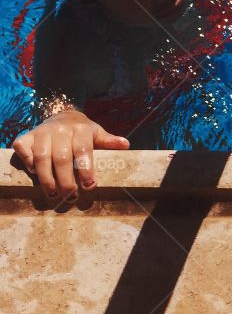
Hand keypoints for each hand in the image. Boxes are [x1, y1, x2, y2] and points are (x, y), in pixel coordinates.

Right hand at [12, 110, 129, 200]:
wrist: (62, 116)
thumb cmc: (83, 132)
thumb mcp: (97, 134)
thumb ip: (109, 141)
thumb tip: (125, 145)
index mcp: (81, 130)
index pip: (83, 151)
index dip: (86, 170)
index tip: (89, 187)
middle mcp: (60, 130)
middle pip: (62, 158)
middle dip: (66, 181)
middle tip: (70, 197)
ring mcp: (41, 132)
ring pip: (42, 158)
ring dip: (46, 179)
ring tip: (52, 194)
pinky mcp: (26, 137)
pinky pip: (23, 150)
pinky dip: (28, 163)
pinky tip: (36, 174)